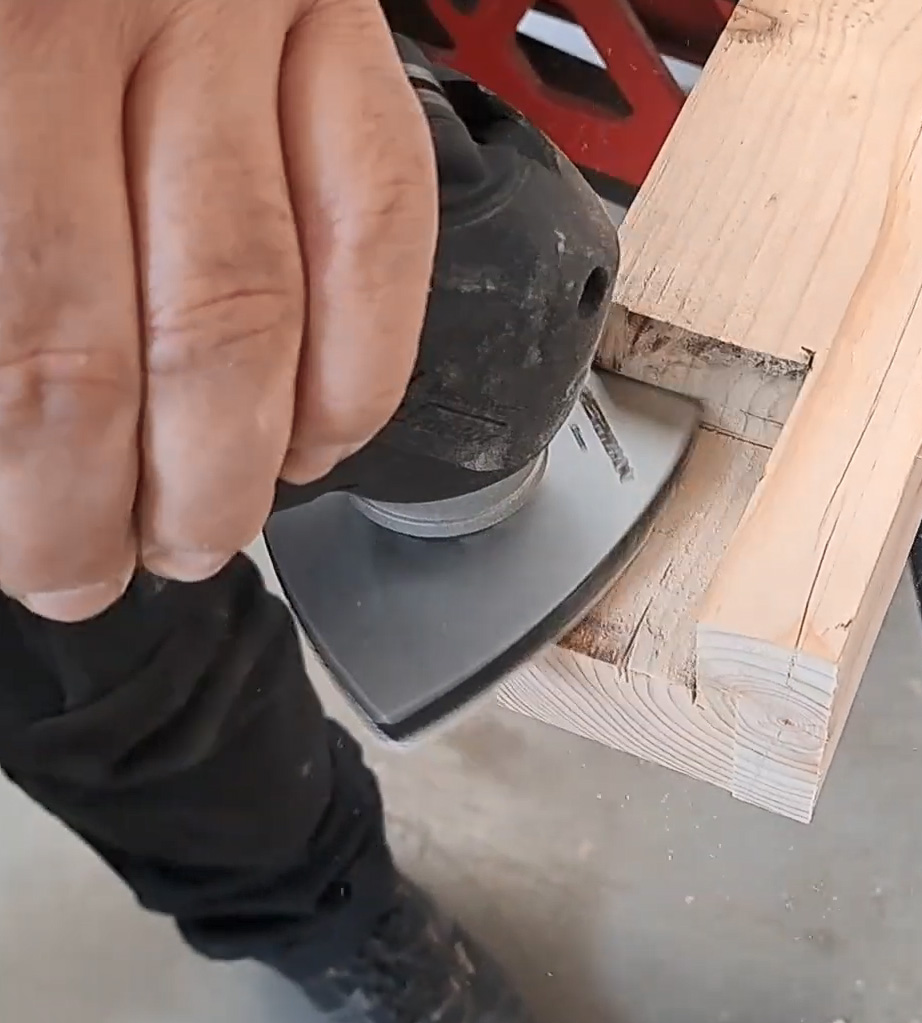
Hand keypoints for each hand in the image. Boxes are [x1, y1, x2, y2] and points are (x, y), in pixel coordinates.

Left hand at [0, 0, 437, 620]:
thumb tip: (11, 451)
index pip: (30, 335)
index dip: (41, 488)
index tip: (44, 561)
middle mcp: (115, 17)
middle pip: (164, 335)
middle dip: (145, 499)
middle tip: (111, 567)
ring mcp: (247, 15)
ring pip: (273, 300)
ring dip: (247, 461)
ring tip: (208, 528)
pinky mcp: (337, 18)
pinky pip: (384, 216)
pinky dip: (365, 361)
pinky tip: (325, 436)